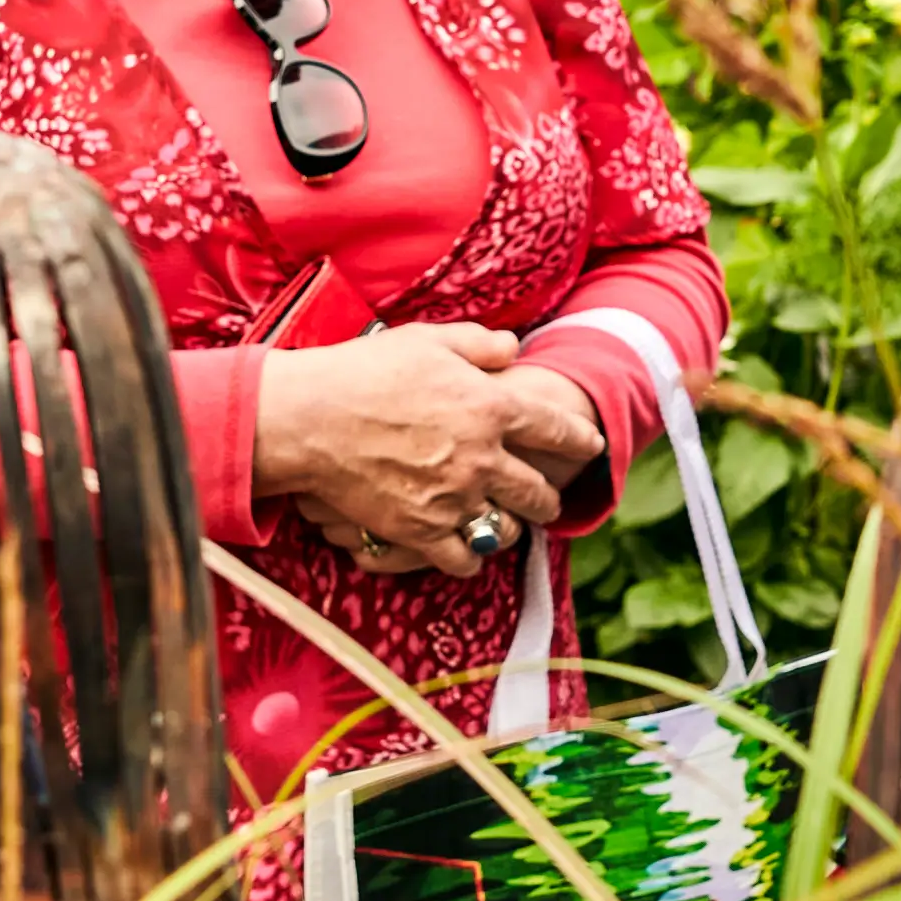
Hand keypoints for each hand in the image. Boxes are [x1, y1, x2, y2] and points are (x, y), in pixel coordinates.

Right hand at [254, 322, 573, 579]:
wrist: (311, 419)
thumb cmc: (365, 372)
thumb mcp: (428, 340)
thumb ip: (479, 344)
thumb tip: (514, 348)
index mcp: (492, 407)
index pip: (558, 429)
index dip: (580, 438)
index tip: (590, 444)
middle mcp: (484, 457)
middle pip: (539, 490)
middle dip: (549, 497)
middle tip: (547, 497)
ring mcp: (455, 498)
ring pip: (508, 529)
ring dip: (513, 528)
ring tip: (509, 525)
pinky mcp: (423, 530)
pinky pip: (466, 560)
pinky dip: (472, 558)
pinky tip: (469, 551)